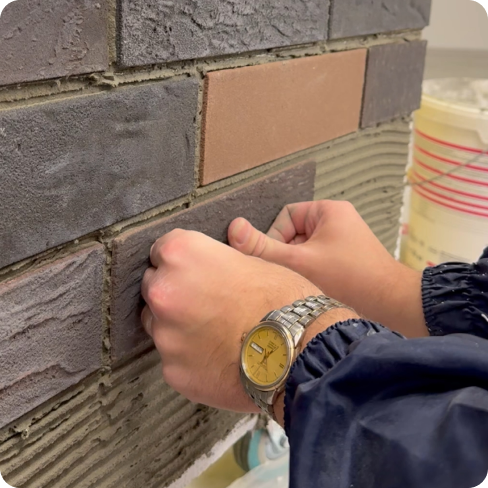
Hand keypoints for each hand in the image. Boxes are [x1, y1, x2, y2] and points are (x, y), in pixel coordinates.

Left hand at [140, 229, 344, 412]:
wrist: (299, 349)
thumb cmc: (281, 298)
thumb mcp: (251, 260)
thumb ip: (213, 260)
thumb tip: (203, 263)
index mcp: (181, 254)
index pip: (161, 250)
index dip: (181, 260)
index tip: (194, 271)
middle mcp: (163, 291)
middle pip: (155, 286)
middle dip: (175, 292)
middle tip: (205, 303)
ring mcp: (165, 335)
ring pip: (159, 324)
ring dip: (177, 326)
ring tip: (214, 333)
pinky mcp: (172, 371)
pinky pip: (173, 358)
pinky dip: (188, 357)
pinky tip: (217, 357)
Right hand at [228, 201, 426, 337]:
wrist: (392, 305)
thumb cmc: (352, 279)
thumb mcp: (300, 262)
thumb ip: (263, 248)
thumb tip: (234, 229)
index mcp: (328, 211)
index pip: (285, 216)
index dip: (275, 238)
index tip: (277, 261)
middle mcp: (337, 221)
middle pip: (293, 234)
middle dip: (288, 256)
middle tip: (291, 275)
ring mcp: (343, 241)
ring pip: (304, 250)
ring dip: (299, 267)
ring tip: (305, 284)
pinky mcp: (347, 259)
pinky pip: (318, 260)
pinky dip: (311, 274)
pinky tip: (315, 290)